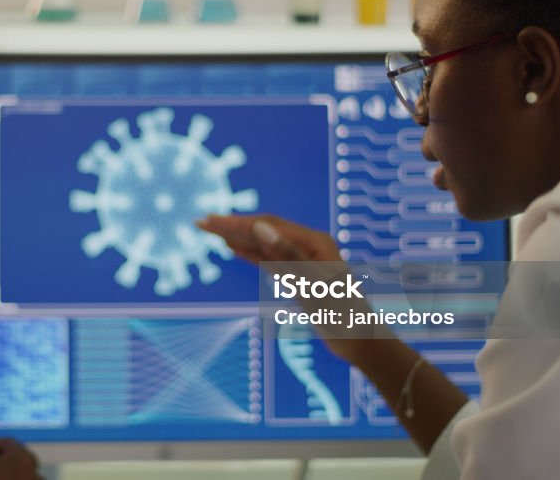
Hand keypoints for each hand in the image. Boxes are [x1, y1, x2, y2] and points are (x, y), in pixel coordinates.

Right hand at [199, 214, 387, 356]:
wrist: (358, 339)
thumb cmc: (341, 313)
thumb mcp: (312, 284)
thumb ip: (286, 254)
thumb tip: (259, 227)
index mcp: (314, 241)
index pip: (268, 225)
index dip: (237, 222)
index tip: (211, 220)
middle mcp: (309, 246)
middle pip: (264, 230)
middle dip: (233, 226)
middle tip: (202, 222)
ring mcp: (304, 260)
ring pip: (265, 244)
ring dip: (238, 237)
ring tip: (212, 232)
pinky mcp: (299, 276)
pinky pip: (270, 260)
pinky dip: (250, 253)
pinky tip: (234, 249)